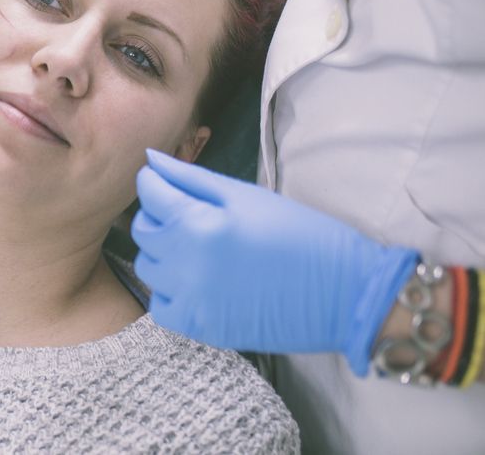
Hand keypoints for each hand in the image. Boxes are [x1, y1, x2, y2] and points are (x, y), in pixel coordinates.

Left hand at [132, 149, 418, 374]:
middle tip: (185, 212)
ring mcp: (192, 299)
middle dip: (157, 215)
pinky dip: (169, 292)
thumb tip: (150, 160)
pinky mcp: (201, 328)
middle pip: (144, 231)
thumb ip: (192, 178)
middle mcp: (187, 263)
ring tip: (194, 246)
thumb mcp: (246, 196)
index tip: (163, 181)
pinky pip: (160, 306)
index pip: (150, 194)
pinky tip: (195, 280)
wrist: (343, 293)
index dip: (154, 182)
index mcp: (200, 223)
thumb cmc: (301, 234)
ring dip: (162, 253)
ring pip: (148, 267)